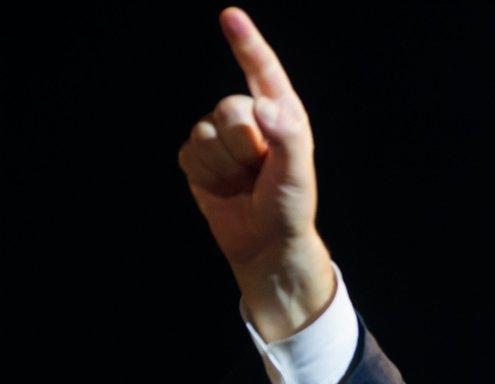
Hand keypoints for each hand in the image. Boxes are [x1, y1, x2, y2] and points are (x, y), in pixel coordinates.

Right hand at [178, 6, 317, 265]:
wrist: (264, 242)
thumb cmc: (289, 206)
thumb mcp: (297, 173)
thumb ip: (286, 136)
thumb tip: (263, 106)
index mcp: (281, 113)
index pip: (263, 71)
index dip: (246, 43)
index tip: (230, 16)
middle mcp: (250, 118)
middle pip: (227, 108)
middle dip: (242, 146)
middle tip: (258, 171)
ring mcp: (221, 137)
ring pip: (204, 133)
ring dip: (223, 166)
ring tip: (243, 183)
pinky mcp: (199, 158)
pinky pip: (189, 154)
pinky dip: (205, 176)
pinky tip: (223, 189)